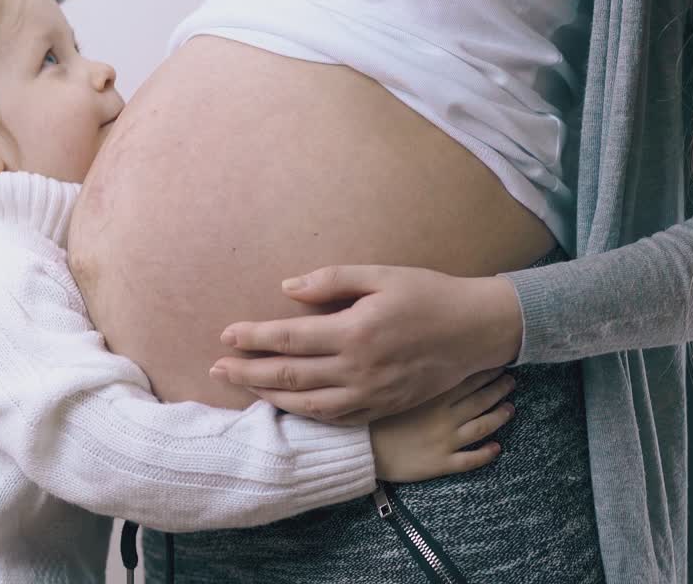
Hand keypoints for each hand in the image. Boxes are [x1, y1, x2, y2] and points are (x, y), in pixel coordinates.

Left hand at [208, 265, 524, 424]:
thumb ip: (331, 280)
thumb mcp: (381, 275)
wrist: (476, 331)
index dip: (253, 338)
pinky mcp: (383, 407)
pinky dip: (304, 413)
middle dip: (247, 373)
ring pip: (307, 404)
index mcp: (355, 332)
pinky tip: (286, 404)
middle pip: (289, 376)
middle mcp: (359, 369)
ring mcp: (371, 394)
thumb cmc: (428, 294)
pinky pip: (335, 417)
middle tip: (216, 369)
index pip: (289, 339)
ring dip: (269, 396)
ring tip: (242, 386)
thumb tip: (287, 288)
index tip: (226, 334)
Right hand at [370, 368, 515, 481]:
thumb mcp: (392, 388)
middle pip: (481, 400)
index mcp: (433, 396)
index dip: (487, 371)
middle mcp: (445, 417)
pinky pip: (470, 460)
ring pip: (483, 427)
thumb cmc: (371, 415)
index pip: (469, 379)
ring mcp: (446, 441)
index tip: (499, 362)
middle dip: (499, 389)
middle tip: (510, 381)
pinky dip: (487, 454)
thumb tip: (434, 357)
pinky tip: (497, 448)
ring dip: (499, 417)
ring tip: (510, 409)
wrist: (359, 448)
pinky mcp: (441, 463)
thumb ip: (414, 375)